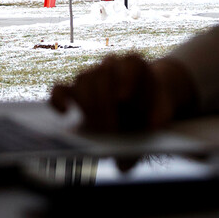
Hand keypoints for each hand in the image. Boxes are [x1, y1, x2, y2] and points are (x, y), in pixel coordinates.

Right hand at [50, 54, 196, 132]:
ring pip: (83, 81)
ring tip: (98, 130)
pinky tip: (66, 114)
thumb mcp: (159, 117)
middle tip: (110, 130)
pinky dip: (59, 101)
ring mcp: (91, 75)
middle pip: (103, 75)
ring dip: (89, 106)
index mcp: (136, 65)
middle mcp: (112, 65)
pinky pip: (59, 90)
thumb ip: (154, 126)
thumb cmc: (152, 109)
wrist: (145, 105)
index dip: (126, 77)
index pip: (130, 63)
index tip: (123, 97)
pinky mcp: (75, 90)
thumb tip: (132, 153)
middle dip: (105, 104)